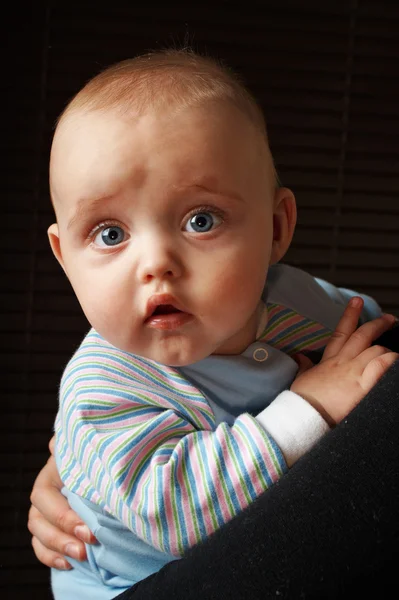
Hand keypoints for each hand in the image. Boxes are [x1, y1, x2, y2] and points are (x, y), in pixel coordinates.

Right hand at [28, 436, 96, 568]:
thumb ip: (81, 447)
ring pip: (37, 531)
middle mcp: (47, 488)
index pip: (45, 494)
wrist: (115, 465)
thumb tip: (54, 443)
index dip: (64, 515)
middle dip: (63, 533)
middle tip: (89, 541)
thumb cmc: (106, 456)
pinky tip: (69, 563)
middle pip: (39, 515)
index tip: (89, 529)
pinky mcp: (51, 525)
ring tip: (81, 556)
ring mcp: (46, 508)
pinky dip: (51, 557)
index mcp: (54, 468)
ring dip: (58, 546)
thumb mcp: (97, 451)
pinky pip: (40, 545)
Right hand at [291, 297, 397, 424]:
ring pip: (376, 350)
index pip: (341, 332)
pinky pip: (381, 367)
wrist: (303, 416)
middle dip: (377, 324)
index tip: (357, 301)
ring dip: (388, 350)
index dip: (350, 315)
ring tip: (395, 354)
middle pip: (362, 336)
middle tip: (389, 319)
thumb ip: (305, 366)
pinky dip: (390, 362)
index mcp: (329, 360)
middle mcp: (343, 362)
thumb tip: (300, 357)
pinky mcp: (362, 387)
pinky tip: (395, 361)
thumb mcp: (301, 379)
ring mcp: (353, 373)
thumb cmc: (302, 400)